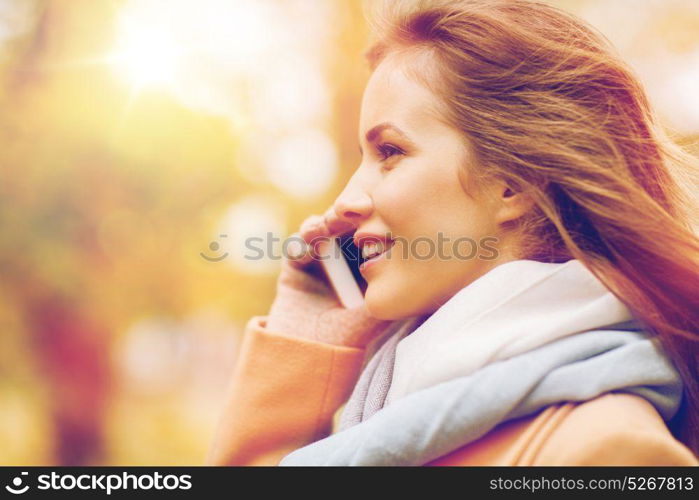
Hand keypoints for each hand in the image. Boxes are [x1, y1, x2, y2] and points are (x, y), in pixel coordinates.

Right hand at [264, 209, 395, 347]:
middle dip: (348, 216)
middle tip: (351, 212)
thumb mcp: (377, 308)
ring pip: (323, 228)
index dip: (375, 220)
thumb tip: (419, 256)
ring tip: (328, 225)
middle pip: (347, 225)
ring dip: (325, 222)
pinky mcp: (296, 264)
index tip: (378, 215)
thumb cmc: (349, 337)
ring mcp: (320, 260)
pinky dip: (303, 238)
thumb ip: (391, 281)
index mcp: (368, 267)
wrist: (308, 354)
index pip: (372, 233)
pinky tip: (309, 240)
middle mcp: (345, 260)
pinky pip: (298, 244)